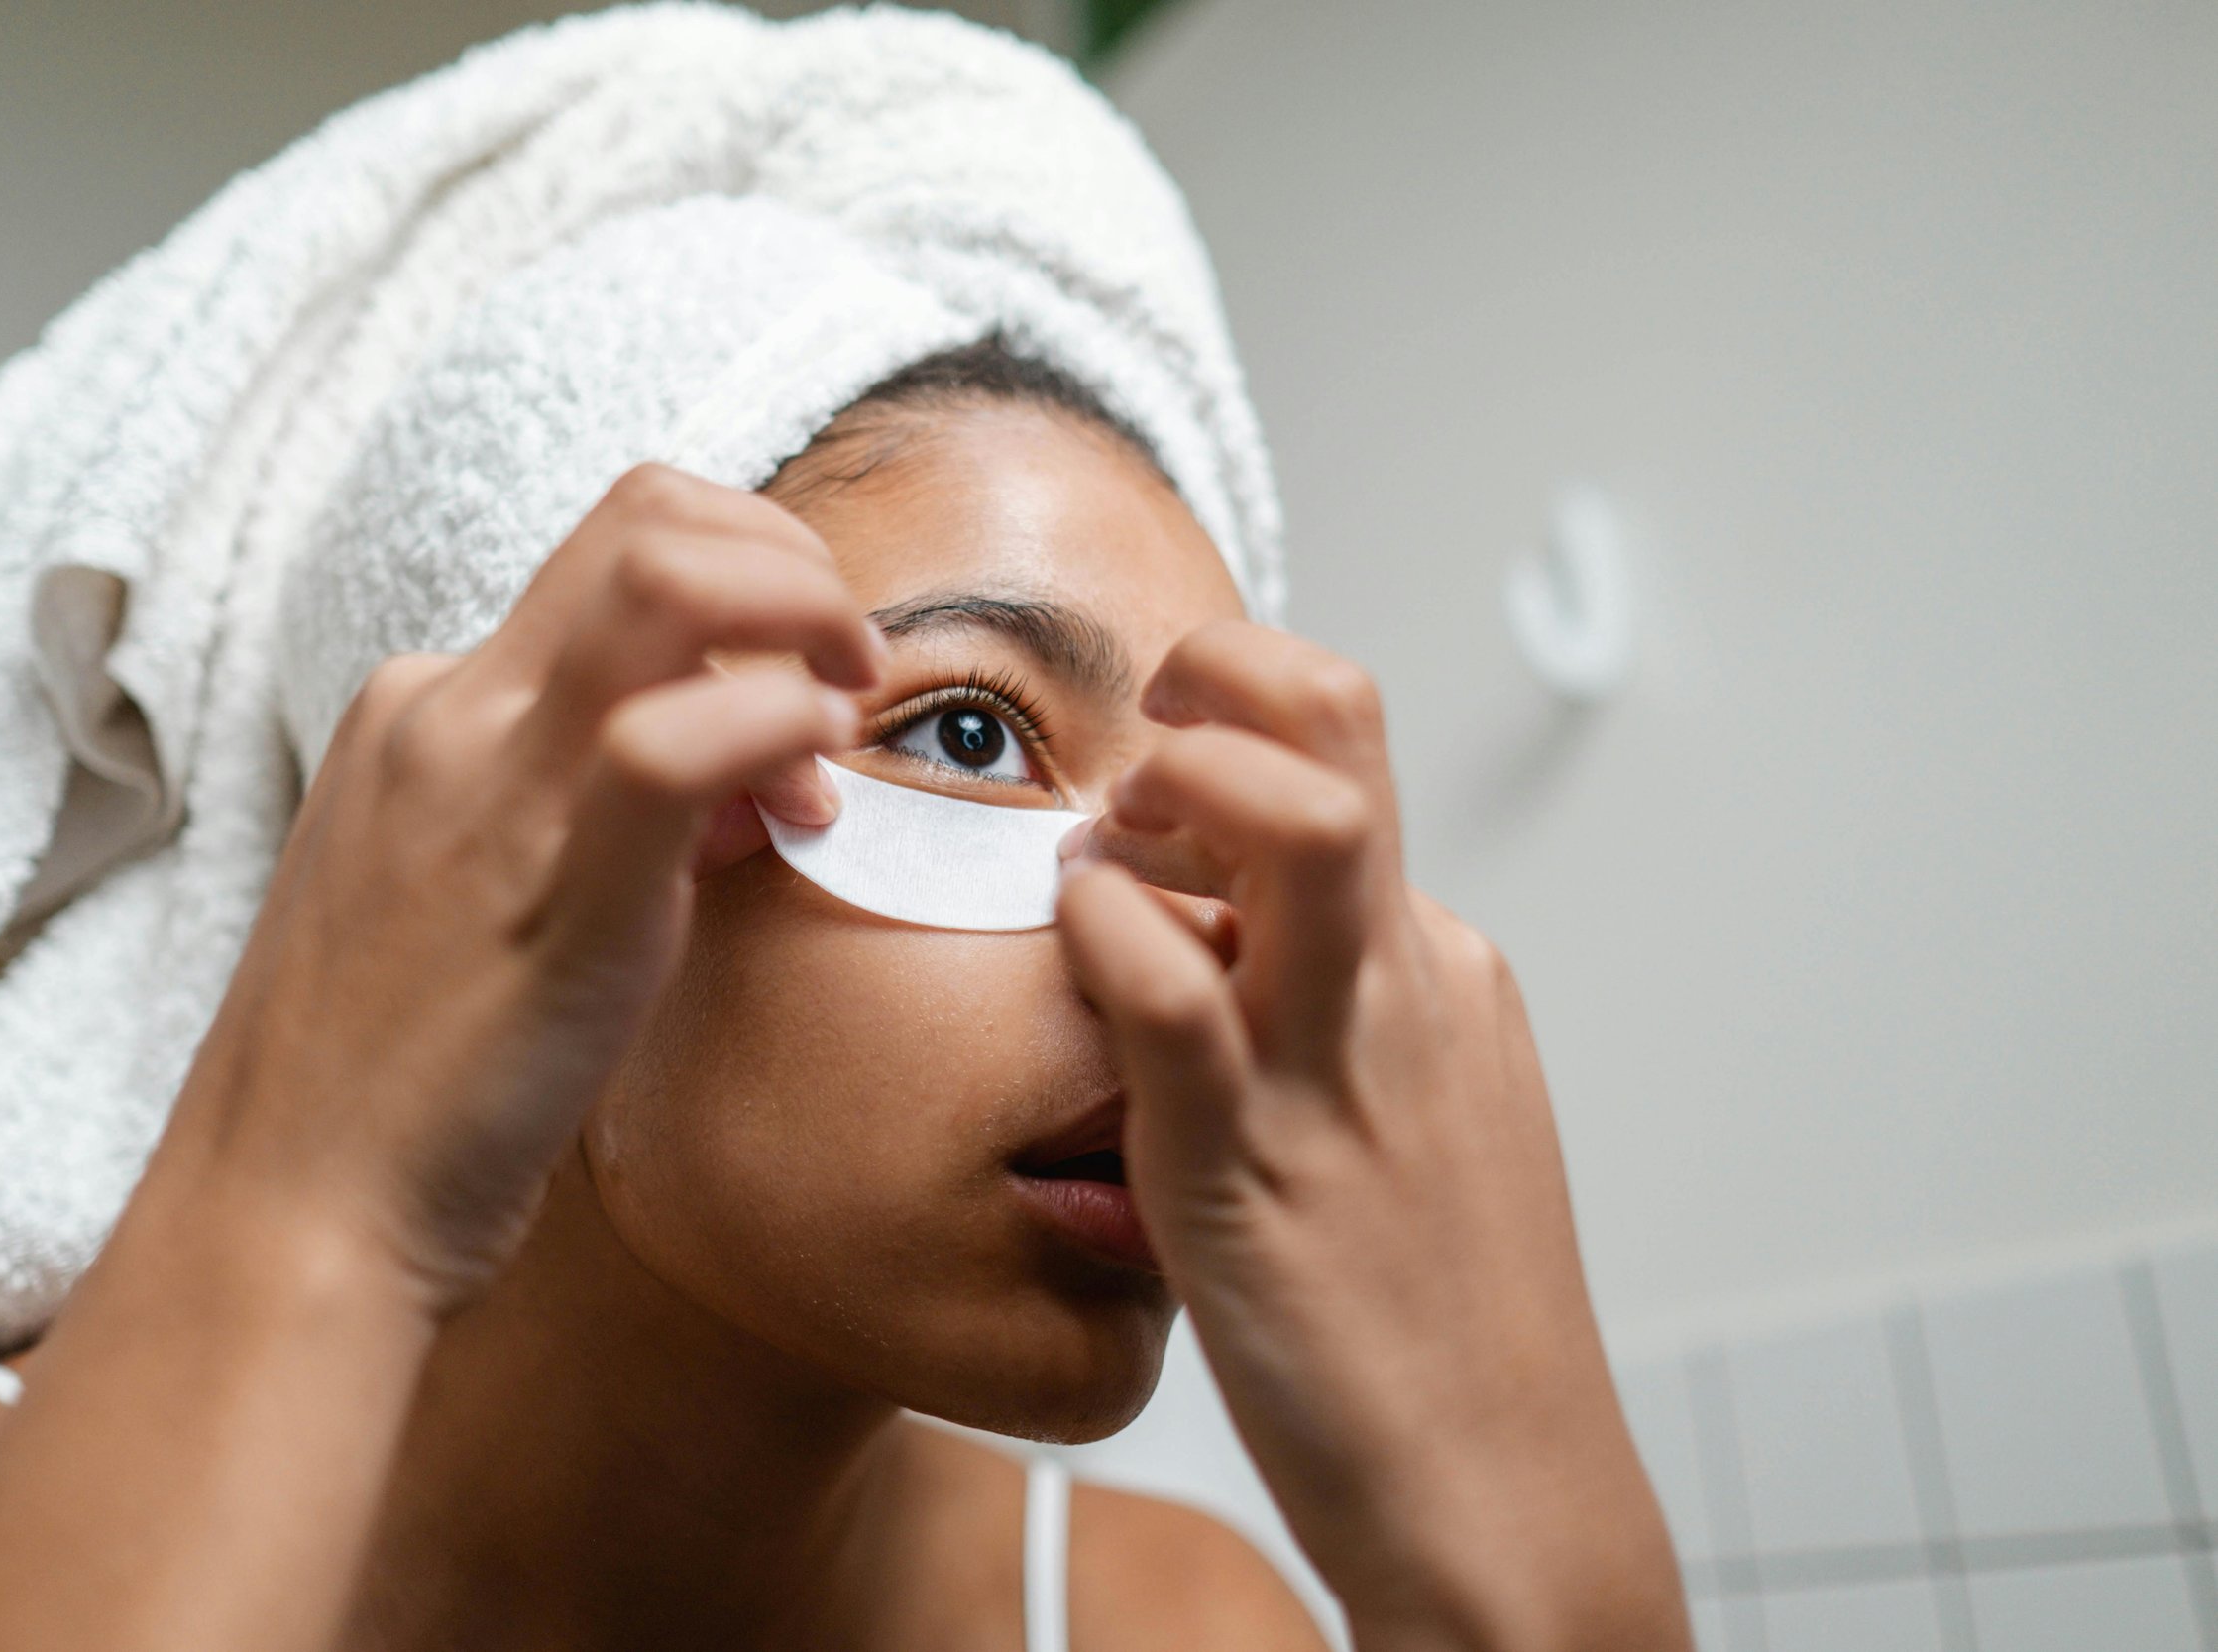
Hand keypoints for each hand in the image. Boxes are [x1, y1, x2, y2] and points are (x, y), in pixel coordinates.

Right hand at [158, 463, 882, 1317]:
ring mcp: (485, 781)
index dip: (741, 585)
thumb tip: (759, 770)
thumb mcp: (495, 897)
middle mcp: (446, 710)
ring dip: (802, 608)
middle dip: (790, 557)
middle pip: (649, 517)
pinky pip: (680, 734)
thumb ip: (614, 809)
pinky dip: (781, 721)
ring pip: (664, 573)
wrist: (291, 1216)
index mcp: (425, 708)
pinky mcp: (547, 880)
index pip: (613, 555)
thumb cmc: (404, 1080)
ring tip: (845, 710)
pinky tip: (809, 799)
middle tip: (849, 664)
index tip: (796, 688)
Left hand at [1057, 622, 1687, 1651]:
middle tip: (1143, 752)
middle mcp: (1405, 984)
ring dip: (1177, 784)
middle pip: (1343, 729)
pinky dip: (1104, 935)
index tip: (1166, 774)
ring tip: (1115, 848)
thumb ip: (1331, 1012)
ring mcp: (1336, 1064)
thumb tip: (1208, 937)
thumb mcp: (1410, 1118)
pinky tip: (1077, 949)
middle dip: (1223, 676)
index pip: (1345, 755)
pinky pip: (1170, 994)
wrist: (1498, 1490)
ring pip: (1299, 825)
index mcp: (1441, 967)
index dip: (1243, 714)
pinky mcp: (1250, 1166)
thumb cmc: (1435, 1316)